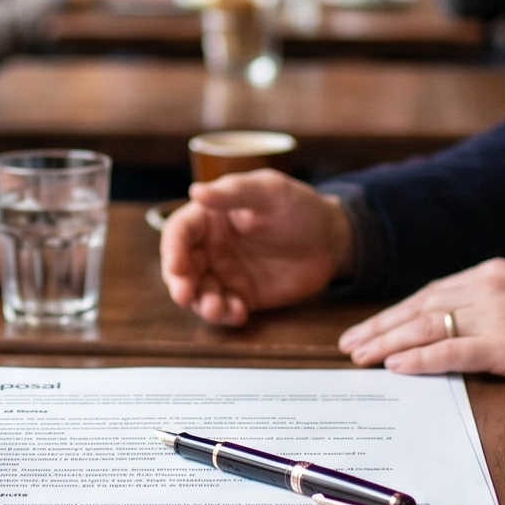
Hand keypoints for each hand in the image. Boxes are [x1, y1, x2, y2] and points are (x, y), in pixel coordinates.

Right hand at [159, 171, 351, 325]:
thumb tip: (196, 190)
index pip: (179, 231)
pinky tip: (238, 313)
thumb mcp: (270, 192)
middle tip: (185, 295)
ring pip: (199, 292)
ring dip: (201, 303)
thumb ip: (234, 192)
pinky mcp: (242, 295)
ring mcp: (225, 273)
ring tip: (216, 308)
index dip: (172, 248)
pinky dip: (225, 314)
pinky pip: (224, 308)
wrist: (332, 240)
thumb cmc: (300, 207)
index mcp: (210, 216)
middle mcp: (211, 246)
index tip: (176, 265)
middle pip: (181, 267)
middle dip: (179, 283)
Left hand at [338, 258, 504, 385]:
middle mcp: (487, 287)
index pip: (430, 292)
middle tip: (349, 343)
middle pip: (419, 306)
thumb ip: (493, 301)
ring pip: (427, 326)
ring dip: (388, 342)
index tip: (370, 326)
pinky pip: (453, 351)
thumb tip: (459, 319)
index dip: (395, 312)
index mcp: (491, 274)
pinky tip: (397, 366)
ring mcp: (496, 315)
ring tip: (361, 355)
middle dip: (380, 326)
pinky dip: (421, 359)